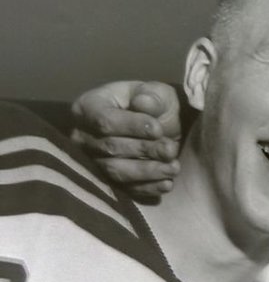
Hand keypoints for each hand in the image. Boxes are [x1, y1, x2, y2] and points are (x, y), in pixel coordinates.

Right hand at [70, 81, 182, 197]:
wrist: (158, 126)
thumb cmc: (152, 104)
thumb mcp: (156, 93)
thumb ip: (151, 97)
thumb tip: (143, 103)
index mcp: (88, 107)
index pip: (104, 121)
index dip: (132, 126)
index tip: (157, 129)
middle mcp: (82, 136)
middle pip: (110, 148)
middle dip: (144, 150)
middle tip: (171, 149)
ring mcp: (92, 160)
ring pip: (116, 171)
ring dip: (147, 171)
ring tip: (173, 167)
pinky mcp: (107, 180)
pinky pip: (124, 189)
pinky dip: (147, 188)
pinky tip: (167, 183)